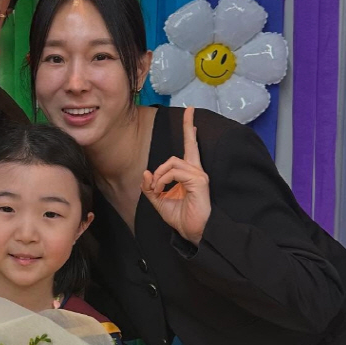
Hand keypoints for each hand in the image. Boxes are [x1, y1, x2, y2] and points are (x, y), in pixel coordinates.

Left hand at [141, 107, 210, 245]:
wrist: (194, 233)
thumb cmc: (181, 218)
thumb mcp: (160, 201)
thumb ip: (151, 188)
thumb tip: (146, 173)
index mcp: (188, 173)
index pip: (190, 147)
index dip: (189, 129)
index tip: (190, 111)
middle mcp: (196, 171)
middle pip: (189, 144)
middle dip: (186, 128)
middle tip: (180, 132)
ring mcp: (199, 175)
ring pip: (172, 162)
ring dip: (159, 175)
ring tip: (158, 189)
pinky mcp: (199, 181)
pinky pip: (175, 172)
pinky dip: (163, 180)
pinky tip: (161, 191)